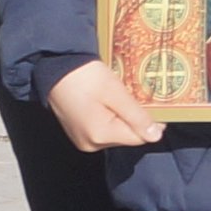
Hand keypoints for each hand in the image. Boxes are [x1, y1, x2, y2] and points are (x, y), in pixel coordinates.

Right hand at [45, 60, 166, 153]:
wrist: (54, 66)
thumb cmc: (84, 76)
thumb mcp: (115, 92)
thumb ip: (136, 116)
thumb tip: (156, 136)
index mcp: (100, 135)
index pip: (138, 137)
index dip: (150, 123)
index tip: (156, 105)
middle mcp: (90, 144)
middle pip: (126, 136)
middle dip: (135, 118)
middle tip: (135, 96)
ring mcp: (82, 139)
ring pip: (116, 132)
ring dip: (123, 117)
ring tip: (120, 96)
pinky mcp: (78, 132)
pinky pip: (103, 129)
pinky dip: (110, 117)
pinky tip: (108, 101)